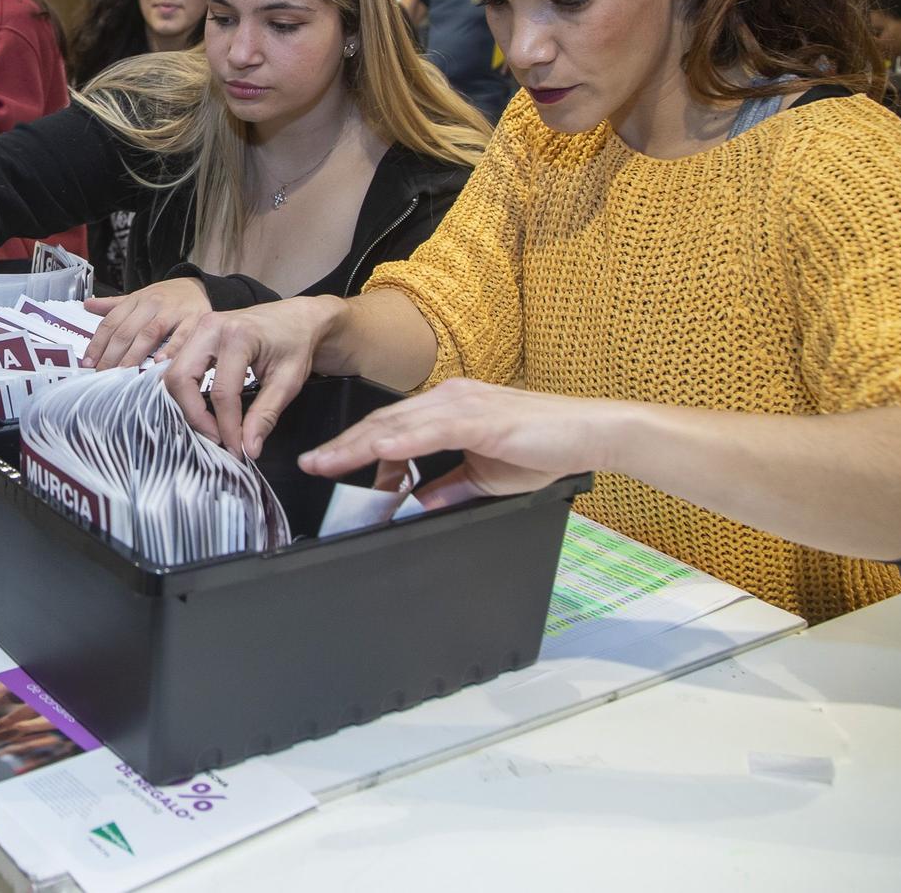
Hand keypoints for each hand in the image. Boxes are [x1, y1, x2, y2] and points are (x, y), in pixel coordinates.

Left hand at [81, 278, 210, 368]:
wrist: (198, 286)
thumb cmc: (166, 297)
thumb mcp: (139, 297)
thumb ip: (114, 305)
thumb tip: (87, 305)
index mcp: (136, 300)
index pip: (111, 322)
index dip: (98, 343)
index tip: (88, 362)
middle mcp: (152, 304)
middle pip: (127, 330)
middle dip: (112, 354)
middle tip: (103, 373)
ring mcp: (173, 312)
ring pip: (149, 333)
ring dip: (134, 354)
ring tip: (124, 371)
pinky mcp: (194, 320)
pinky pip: (181, 336)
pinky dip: (170, 350)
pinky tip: (160, 363)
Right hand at [162, 295, 347, 457]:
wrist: (297, 319)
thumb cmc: (297, 345)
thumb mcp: (288, 382)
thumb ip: (265, 415)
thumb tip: (248, 448)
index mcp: (237, 336)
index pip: (222, 392)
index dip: (227, 427)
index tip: (237, 450)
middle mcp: (210, 327)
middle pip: (181, 379)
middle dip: (195, 415)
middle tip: (216, 439)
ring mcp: (198, 328)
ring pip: (173, 374)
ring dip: (186, 405)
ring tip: (211, 426)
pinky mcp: (194, 334)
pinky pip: (178, 367)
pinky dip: (185, 392)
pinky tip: (203, 408)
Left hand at [299, 379, 611, 508]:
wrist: (591, 432)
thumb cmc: (545, 448)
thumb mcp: (485, 475)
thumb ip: (450, 487)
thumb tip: (420, 503)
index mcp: (448, 408)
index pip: (390, 426)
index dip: (354, 444)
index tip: (325, 462)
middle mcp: (449, 398)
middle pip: (383, 421)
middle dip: (343, 444)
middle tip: (310, 463)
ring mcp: (463, 403)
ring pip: (397, 422)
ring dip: (358, 444)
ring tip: (326, 462)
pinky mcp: (480, 416)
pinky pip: (431, 430)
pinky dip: (400, 441)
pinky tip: (377, 452)